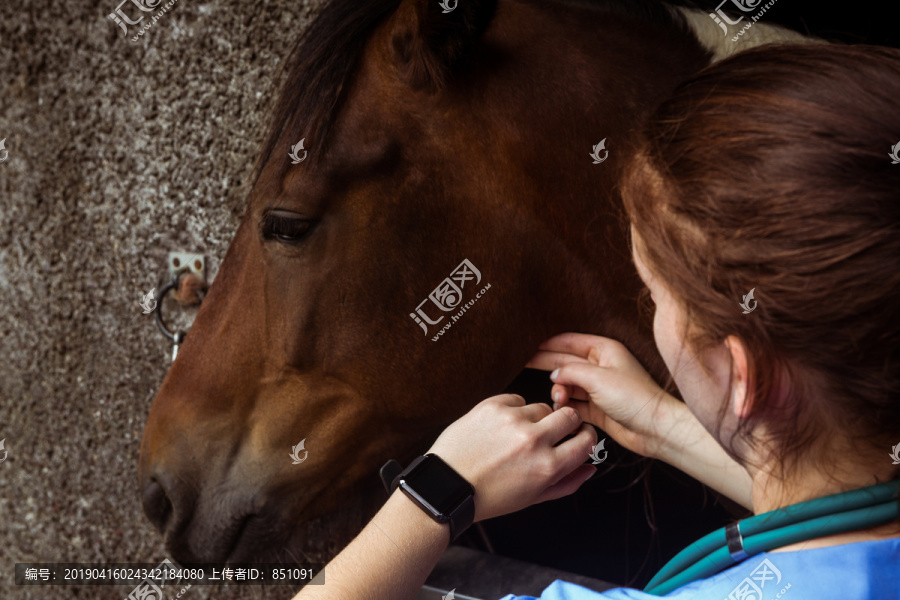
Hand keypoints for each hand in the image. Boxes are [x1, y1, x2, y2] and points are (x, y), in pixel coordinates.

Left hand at [427, 394, 596, 522]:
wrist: (447, 486)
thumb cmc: (489, 496)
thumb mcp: (532, 498)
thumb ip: (567, 482)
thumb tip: (590, 467)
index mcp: (547, 467)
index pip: (586, 441)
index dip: (586, 437)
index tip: (580, 436)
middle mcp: (533, 440)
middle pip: (569, 415)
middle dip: (566, 423)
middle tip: (553, 431)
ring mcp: (512, 420)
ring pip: (541, 407)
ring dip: (536, 419)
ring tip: (516, 437)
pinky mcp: (492, 405)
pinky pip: (516, 399)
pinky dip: (513, 410)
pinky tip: (500, 428)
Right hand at [526, 332, 680, 459]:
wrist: (655, 428)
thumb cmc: (634, 397)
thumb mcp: (597, 378)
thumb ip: (570, 371)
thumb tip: (553, 374)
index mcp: (604, 350)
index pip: (569, 342)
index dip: (548, 344)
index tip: (529, 347)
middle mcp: (600, 366)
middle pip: (566, 362)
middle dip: (548, 365)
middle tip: (525, 365)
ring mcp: (599, 388)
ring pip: (568, 385)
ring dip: (559, 391)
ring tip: (559, 399)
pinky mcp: (598, 408)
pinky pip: (574, 403)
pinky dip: (566, 406)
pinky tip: (563, 409)